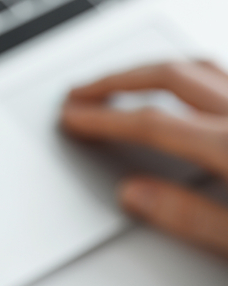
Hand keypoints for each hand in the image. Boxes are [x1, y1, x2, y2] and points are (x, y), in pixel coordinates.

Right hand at [62, 60, 227, 254]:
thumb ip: (193, 219)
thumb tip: (134, 195)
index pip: (153, 123)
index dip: (104, 119)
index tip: (73, 118)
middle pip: (170, 77)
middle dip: (117, 80)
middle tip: (82, 91)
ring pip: (200, 66)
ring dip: (155, 69)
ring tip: (125, 79)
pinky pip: (224, 75)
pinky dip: (193, 74)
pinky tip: (187, 87)